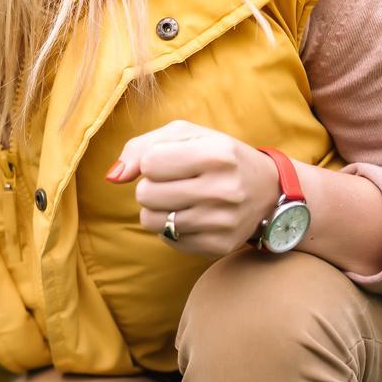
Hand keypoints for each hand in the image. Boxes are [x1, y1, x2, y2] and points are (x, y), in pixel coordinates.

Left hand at [105, 120, 280, 256]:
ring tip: (181, 199)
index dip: (152, 161)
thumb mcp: (186, 135)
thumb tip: (113, 177)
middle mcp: (223, 190)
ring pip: (151, 221)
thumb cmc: (217, 156)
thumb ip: (141, 147)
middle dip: (151, 187)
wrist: (268, 190)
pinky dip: (172, 227)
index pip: (149, 162)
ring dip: (157, 209)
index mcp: (217, 154)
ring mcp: (222, 222)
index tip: (171, 162)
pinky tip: (194, 215)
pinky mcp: (219, 245)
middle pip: (145, 194)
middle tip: (175, 183)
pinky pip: (168, 239)